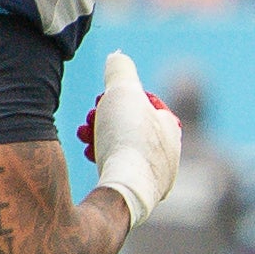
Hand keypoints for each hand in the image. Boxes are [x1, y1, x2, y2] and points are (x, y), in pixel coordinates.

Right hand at [80, 52, 180, 227]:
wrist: (124, 189)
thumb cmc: (128, 138)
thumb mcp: (124, 91)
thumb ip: (121, 70)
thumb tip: (118, 57)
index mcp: (171, 130)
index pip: (147, 106)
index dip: (122, 98)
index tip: (104, 98)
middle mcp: (169, 156)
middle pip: (131, 128)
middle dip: (104, 119)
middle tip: (88, 119)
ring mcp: (155, 179)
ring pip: (122, 150)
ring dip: (99, 138)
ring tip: (83, 136)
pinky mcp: (138, 196)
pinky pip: (118, 171)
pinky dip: (102, 160)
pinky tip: (90, 157)